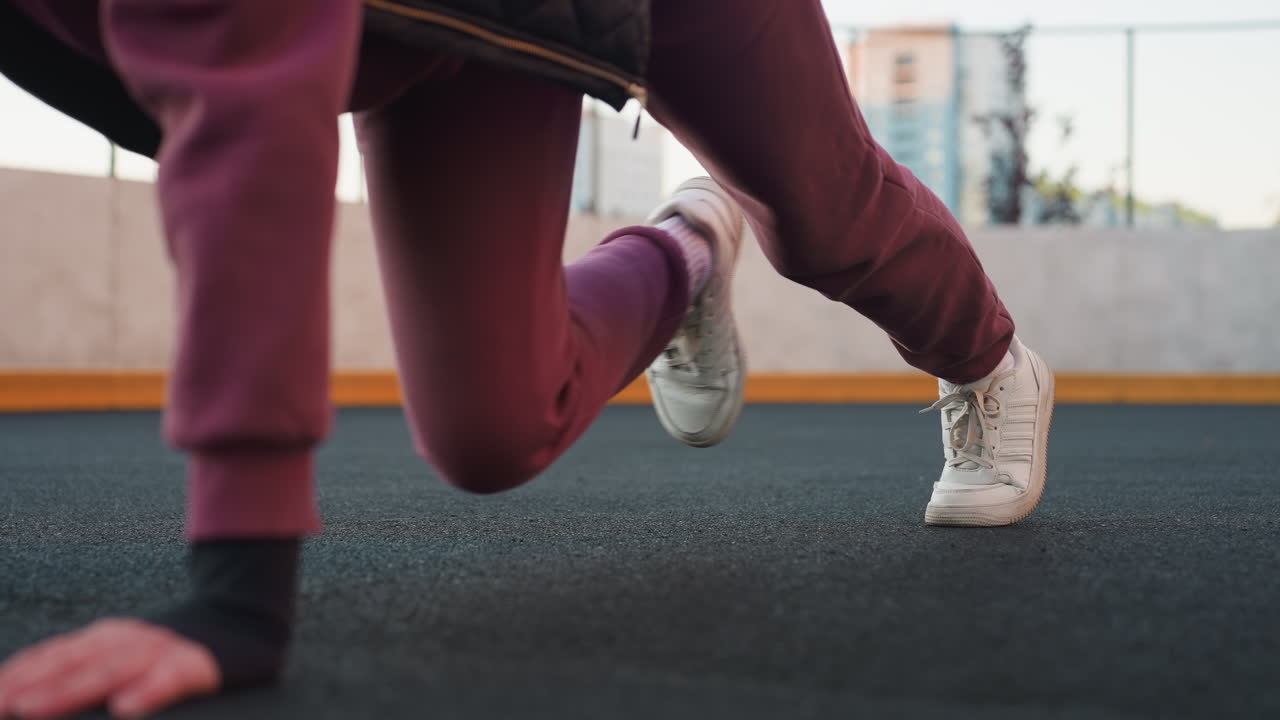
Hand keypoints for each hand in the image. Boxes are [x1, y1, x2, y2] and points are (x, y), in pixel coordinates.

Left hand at [0, 618, 219, 718]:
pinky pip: (172, 679)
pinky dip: (148, 691)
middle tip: (0, 707)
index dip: (16, 676)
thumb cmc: (176, 650)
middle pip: (73, 663)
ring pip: (111, 669)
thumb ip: (85, 669)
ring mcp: (164, 649)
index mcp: (107, 636)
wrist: (245, 616)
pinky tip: (127, 709)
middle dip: (30, 687)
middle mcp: (130, 638)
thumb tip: (27, 697)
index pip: (51, 656)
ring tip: (34, 709)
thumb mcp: (125, 653)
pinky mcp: (199, 664)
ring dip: (70, 690)